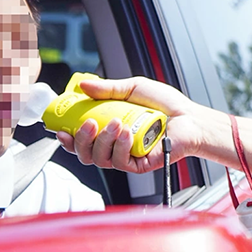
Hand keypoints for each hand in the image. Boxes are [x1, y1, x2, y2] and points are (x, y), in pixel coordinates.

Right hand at [55, 76, 201, 172]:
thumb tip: (82, 86)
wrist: (190, 117)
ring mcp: (126, 157)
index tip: (61, 129)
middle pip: (85, 153)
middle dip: (81, 140)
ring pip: (100, 159)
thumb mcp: (133, 88)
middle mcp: (115, 145)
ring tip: (117, 123)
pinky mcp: (139, 166)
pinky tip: (127, 134)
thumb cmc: (165, 104)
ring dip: (103, 141)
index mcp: (109, 129)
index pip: (81, 140)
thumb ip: (108, 89)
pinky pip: (120, 163)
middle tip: (89, 123)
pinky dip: (120, 148)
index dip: (68, 138)